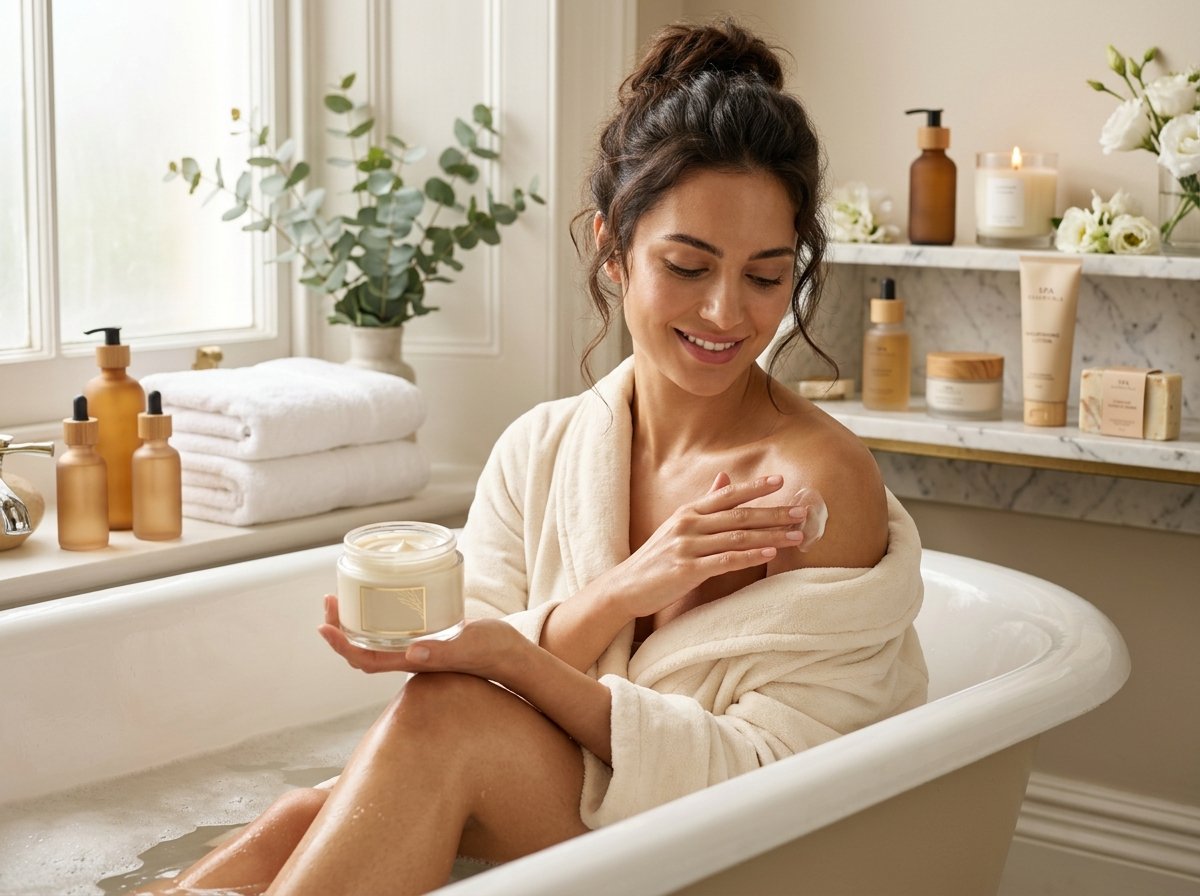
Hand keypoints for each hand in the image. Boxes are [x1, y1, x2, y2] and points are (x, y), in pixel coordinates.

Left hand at [318, 595, 528, 681]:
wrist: (512, 655)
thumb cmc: (494, 651)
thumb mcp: (471, 646)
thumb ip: (445, 652)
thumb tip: (413, 654)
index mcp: (415, 662)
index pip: (366, 659)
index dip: (342, 645)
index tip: (325, 626)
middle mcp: (410, 657)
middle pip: (362, 649)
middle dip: (340, 628)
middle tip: (329, 600)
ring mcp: (417, 648)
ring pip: (374, 639)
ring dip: (353, 622)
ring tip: (341, 599)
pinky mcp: (427, 636)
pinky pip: (391, 629)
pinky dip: (375, 616)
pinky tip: (376, 598)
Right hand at [611, 472, 809, 618]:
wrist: (625, 587)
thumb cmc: (656, 558)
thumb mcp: (678, 525)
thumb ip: (704, 504)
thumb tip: (725, 478)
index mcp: (688, 511)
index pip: (727, 495)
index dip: (755, 487)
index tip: (781, 481)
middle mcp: (688, 524)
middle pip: (739, 515)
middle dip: (774, 512)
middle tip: (802, 512)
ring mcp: (687, 546)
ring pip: (737, 537)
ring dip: (771, 536)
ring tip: (796, 535)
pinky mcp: (687, 570)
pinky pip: (725, 561)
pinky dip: (750, 556)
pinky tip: (770, 554)